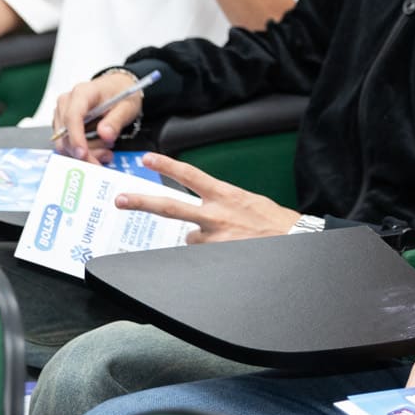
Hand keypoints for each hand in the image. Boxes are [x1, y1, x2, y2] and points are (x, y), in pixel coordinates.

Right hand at [51, 68, 144, 161]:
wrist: (116, 88)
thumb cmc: (119, 93)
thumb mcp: (126, 106)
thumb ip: (116, 121)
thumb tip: (105, 135)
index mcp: (82, 93)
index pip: (72, 117)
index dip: (76, 138)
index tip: (83, 154)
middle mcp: (66, 103)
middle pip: (65, 134)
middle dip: (84, 152)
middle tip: (106, 156)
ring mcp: (62, 114)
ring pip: (65, 143)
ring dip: (86, 152)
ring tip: (107, 149)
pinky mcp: (63, 125)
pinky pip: (68, 144)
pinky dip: (83, 151)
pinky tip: (99, 147)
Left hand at [113, 154, 297, 243]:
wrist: (294, 240)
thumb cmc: (274, 221)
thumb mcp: (247, 201)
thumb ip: (221, 203)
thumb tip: (201, 218)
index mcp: (225, 194)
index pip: (190, 175)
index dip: (166, 165)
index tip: (147, 158)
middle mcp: (215, 214)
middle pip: (170, 207)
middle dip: (141, 202)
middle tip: (120, 199)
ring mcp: (214, 237)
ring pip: (189, 238)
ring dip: (200, 240)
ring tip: (224, 239)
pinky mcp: (217, 256)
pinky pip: (202, 255)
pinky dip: (209, 253)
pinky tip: (227, 251)